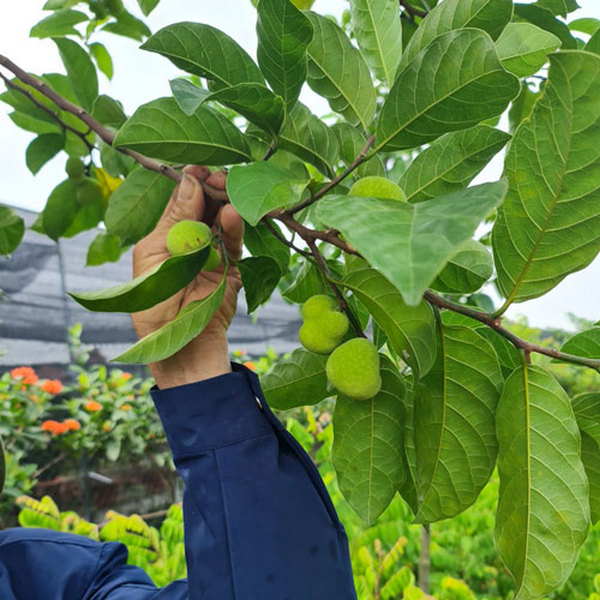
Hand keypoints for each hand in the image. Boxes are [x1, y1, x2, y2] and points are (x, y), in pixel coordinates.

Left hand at [131, 166, 243, 388]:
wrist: (181, 346)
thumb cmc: (156, 306)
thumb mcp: (155, 257)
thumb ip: (174, 219)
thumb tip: (190, 179)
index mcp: (165, 235)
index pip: (180, 198)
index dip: (189, 181)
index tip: (198, 167)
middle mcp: (190, 239)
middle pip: (205, 203)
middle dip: (211, 187)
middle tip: (217, 177)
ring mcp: (213, 251)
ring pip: (223, 217)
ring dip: (225, 200)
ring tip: (227, 189)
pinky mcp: (232, 266)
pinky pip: (235, 241)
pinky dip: (235, 225)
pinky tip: (232, 212)